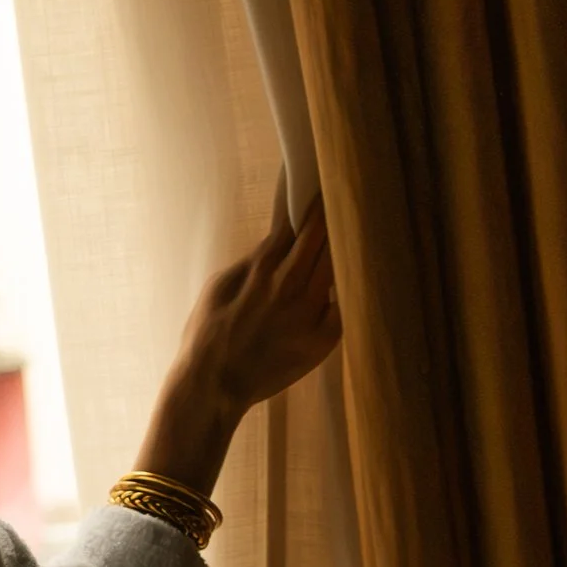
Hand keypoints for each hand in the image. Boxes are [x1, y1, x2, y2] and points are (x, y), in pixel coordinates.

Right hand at [135, 193, 339, 498]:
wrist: (214, 387)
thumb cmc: (207, 334)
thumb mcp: (219, 286)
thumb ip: (253, 261)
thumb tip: (279, 238)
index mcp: (263, 270)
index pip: (296, 222)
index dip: (309, 199)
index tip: (319, 179)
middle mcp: (291, 287)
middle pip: (325, 238)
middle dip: (335, 213)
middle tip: (347, 192)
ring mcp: (312, 314)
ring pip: (339, 266)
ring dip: (345, 244)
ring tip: (359, 224)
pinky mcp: (324, 339)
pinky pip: (345, 304)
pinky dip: (348, 286)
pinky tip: (356, 271)